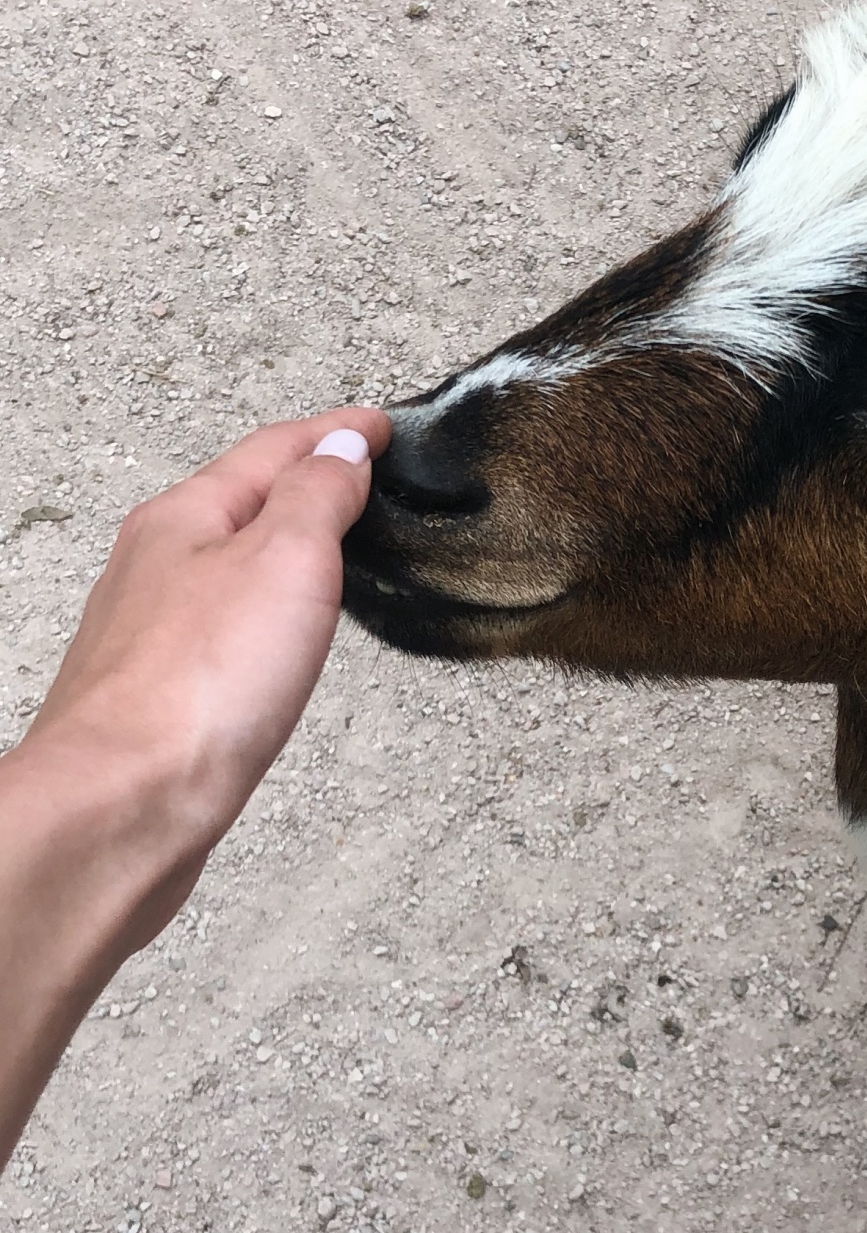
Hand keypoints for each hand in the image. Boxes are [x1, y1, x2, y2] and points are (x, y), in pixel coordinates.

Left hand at [0, 407, 389, 1167]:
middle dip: (298, 483)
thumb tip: (338, 450)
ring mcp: (149, 635)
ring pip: (222, 567)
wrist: (124, 808)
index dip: (333, 433)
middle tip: (352, 473)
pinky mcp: (159, 700)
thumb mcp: (285, 561)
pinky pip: (218, 630)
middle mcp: (154, 567)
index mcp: (183, 519)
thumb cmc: (198, 688)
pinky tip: (272, 640)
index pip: (271, 450)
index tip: (377, 425)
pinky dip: (259, 612)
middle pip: (237, 503)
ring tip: (324, 548)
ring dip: (276, 548)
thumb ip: (316, 498)